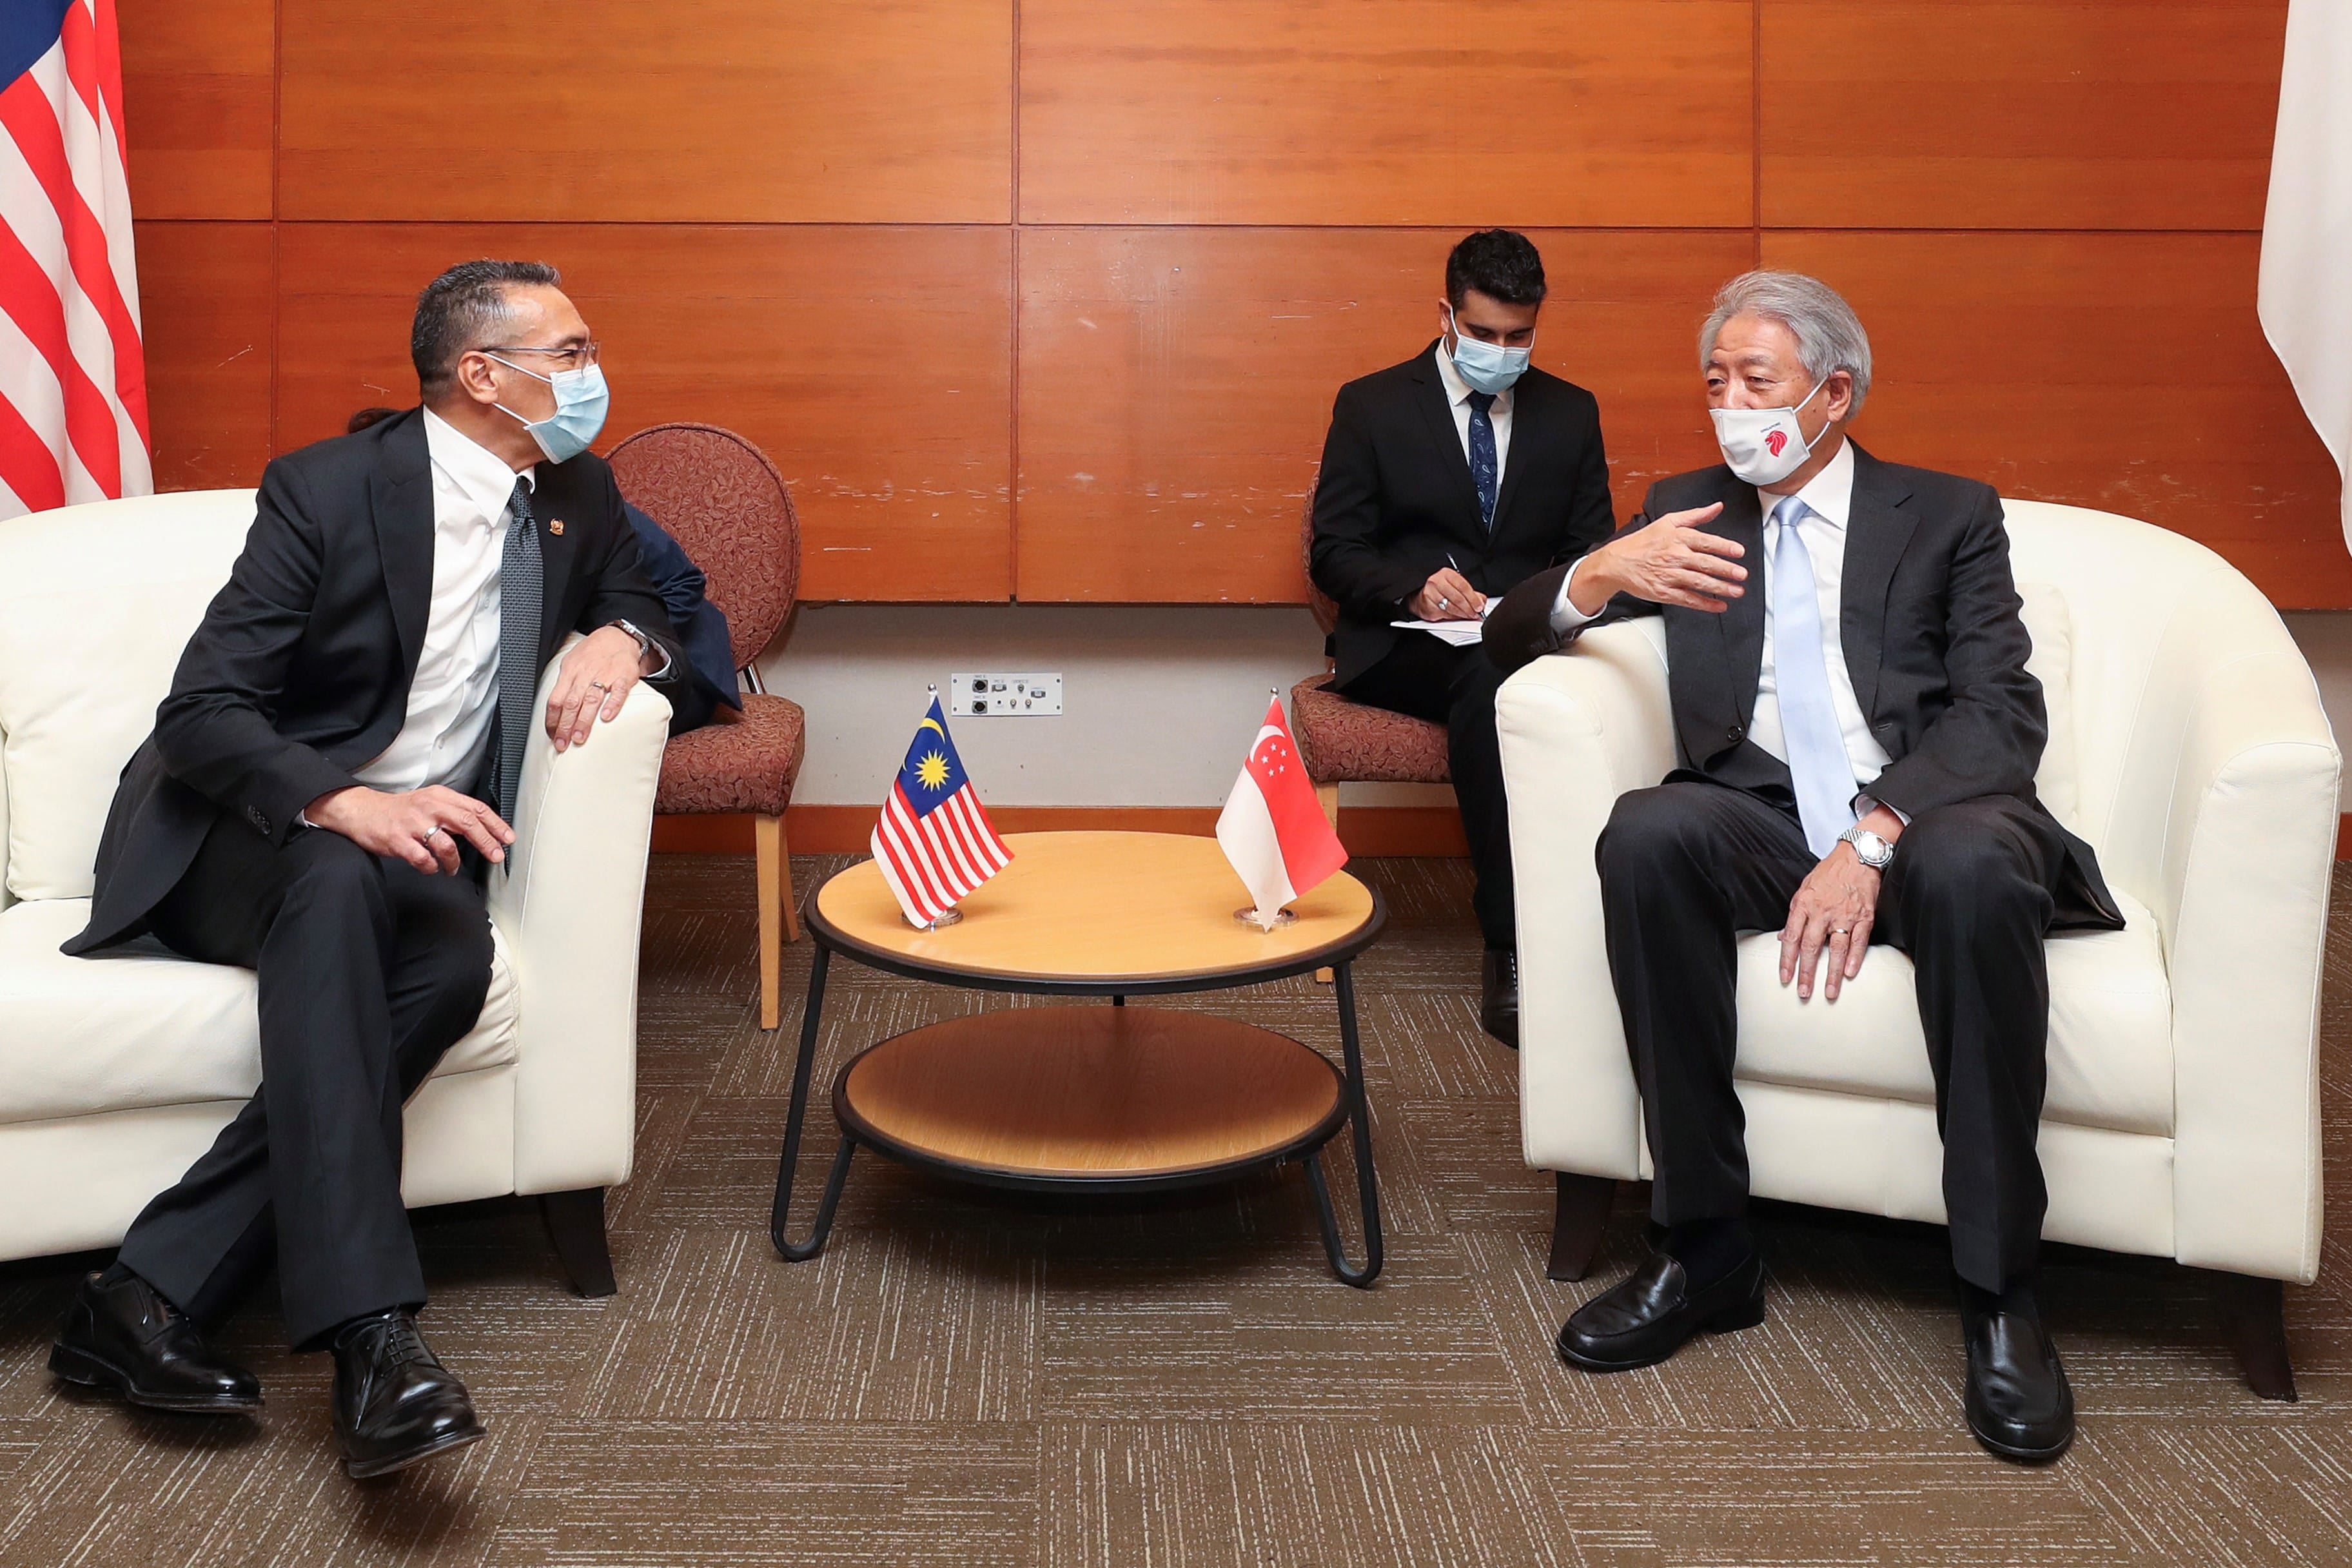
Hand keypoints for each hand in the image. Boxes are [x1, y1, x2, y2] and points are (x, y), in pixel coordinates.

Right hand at [305, 785, 513, 874]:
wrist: (361, 811)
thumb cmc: (400, 810)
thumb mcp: (429, 801)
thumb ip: (454, 812)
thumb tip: (484, 829)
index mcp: (440, 796)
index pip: (475, 808)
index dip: (495, 824)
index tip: (508, 838)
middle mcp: (429, 807)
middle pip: (468, 823)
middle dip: (486, 842)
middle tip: (496, 856)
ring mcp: (413, 824)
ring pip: (447, 845)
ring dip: (454, 862)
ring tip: (451, 868)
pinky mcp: (398, 840)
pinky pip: (423, 859)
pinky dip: (431, 867)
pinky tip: (430, 867)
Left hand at [546, 625, 648, 752]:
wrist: (618, 637)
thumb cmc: (593, 654)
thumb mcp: (572, 664)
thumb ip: (564, 686)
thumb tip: (555, 712)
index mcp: (570, 672)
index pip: (556, 699)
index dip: (553, 720)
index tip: (553, 736)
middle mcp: (585, 674)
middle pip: (571, 702)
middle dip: (565, 725)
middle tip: (563, 743)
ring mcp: (605, 675)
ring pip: (591, 699)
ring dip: (584, 720)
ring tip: (580, 738)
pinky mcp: (624, 676)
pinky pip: (618, 691)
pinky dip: (613, 704)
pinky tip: (607, 717)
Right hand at [1410, 567, 1484, 621]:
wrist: (1420, 596)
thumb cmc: (1439, 590)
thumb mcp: (1455, 587)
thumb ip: (1470, 593)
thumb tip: (1481, 601)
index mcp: (1446, 574)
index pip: (1463, 586)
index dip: (1473, 598)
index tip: (1479, 606)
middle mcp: (1436, 581)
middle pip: (1457, 597)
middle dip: (1469, 608)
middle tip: (1475, 614)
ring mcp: (1430, 593)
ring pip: (1451, 607)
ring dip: (1462, 614)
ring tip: (1468, 616)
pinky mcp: (1427, 605)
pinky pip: (1443, 614)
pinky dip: (1453, 617)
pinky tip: (1457, 616)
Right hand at [1568, 502, 1743, 615]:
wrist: (1617, 562)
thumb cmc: (1643, 542)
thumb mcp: (1668, 522)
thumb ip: (1696, 515)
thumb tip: (1717, 507)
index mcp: (1677, 537)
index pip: (1705, 542)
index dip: (1724, 547)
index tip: (1739, 552)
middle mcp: (1674, 556)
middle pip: (1705, 564)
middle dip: (1726, 570)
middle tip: (1742, 574)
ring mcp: (1668, 575)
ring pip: (1699, 582)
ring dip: (1720, 588)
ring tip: (1737, 591)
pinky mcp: (1663, 592)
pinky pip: (1687, 599)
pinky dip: (1704, 604)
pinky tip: (1719, 606)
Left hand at [1779, 842, 1879, 1001]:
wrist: (1857, 855)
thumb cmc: (1829, 872)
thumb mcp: (1804, 889)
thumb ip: (1795, 914)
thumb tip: (1782, 937)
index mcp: (1804, 904)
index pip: (1791, 937)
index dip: (1787, 960)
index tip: (1785, 978)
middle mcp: (1822, 912)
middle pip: (1811, 947)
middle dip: (1807, 973)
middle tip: (1804, 992)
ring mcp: (1844, 915)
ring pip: (1836, 948)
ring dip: (1831, 973)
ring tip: (1829, 992)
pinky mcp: (1864, 916)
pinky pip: (1858, 940)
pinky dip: (1855, 958)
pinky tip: (1850, 973)